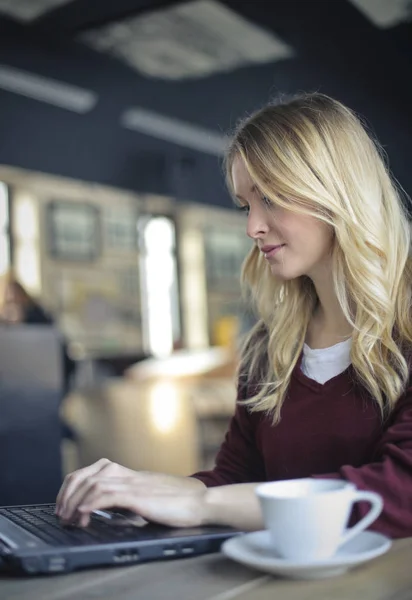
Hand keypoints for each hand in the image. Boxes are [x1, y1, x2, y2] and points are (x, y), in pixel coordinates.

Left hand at [55, 458, 206, 527]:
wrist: (198, 501)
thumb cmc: (175, 504)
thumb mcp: (144, 499)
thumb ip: (126, 501)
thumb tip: (107, 512)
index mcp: (128, 474)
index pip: (90, 472)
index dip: (72, 487)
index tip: (64, 504)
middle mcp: (127, 475)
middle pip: (87, 475)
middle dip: (68, 494)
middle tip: (61, 514)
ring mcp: (133, 483)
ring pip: (94, 484)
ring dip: (76, 502)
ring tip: (69, 519)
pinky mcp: (139, 496)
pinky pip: (109, 495)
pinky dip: (92, 503)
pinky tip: (83, 513)